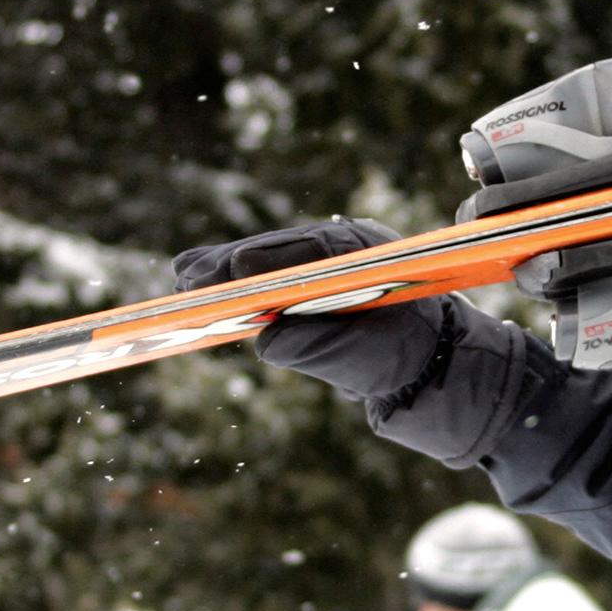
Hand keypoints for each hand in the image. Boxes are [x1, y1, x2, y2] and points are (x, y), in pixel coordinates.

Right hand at [172, 219, 449, 400]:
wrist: (425, 362)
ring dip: (227, 270)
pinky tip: (198, 285)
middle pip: (280, 249)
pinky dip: (235, 283)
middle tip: (191, 278)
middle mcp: (341, 250)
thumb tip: (267, 340)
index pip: (312, 249)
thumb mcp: (369, 357)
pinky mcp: (306, 285)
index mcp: (365, 253)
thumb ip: (322, 348)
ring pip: (269, 260)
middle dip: (234, 263)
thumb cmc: (402, 355)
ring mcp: (322, 264)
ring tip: (185, 279)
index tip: (233, 269)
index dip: (269, 258)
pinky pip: (266, 278)